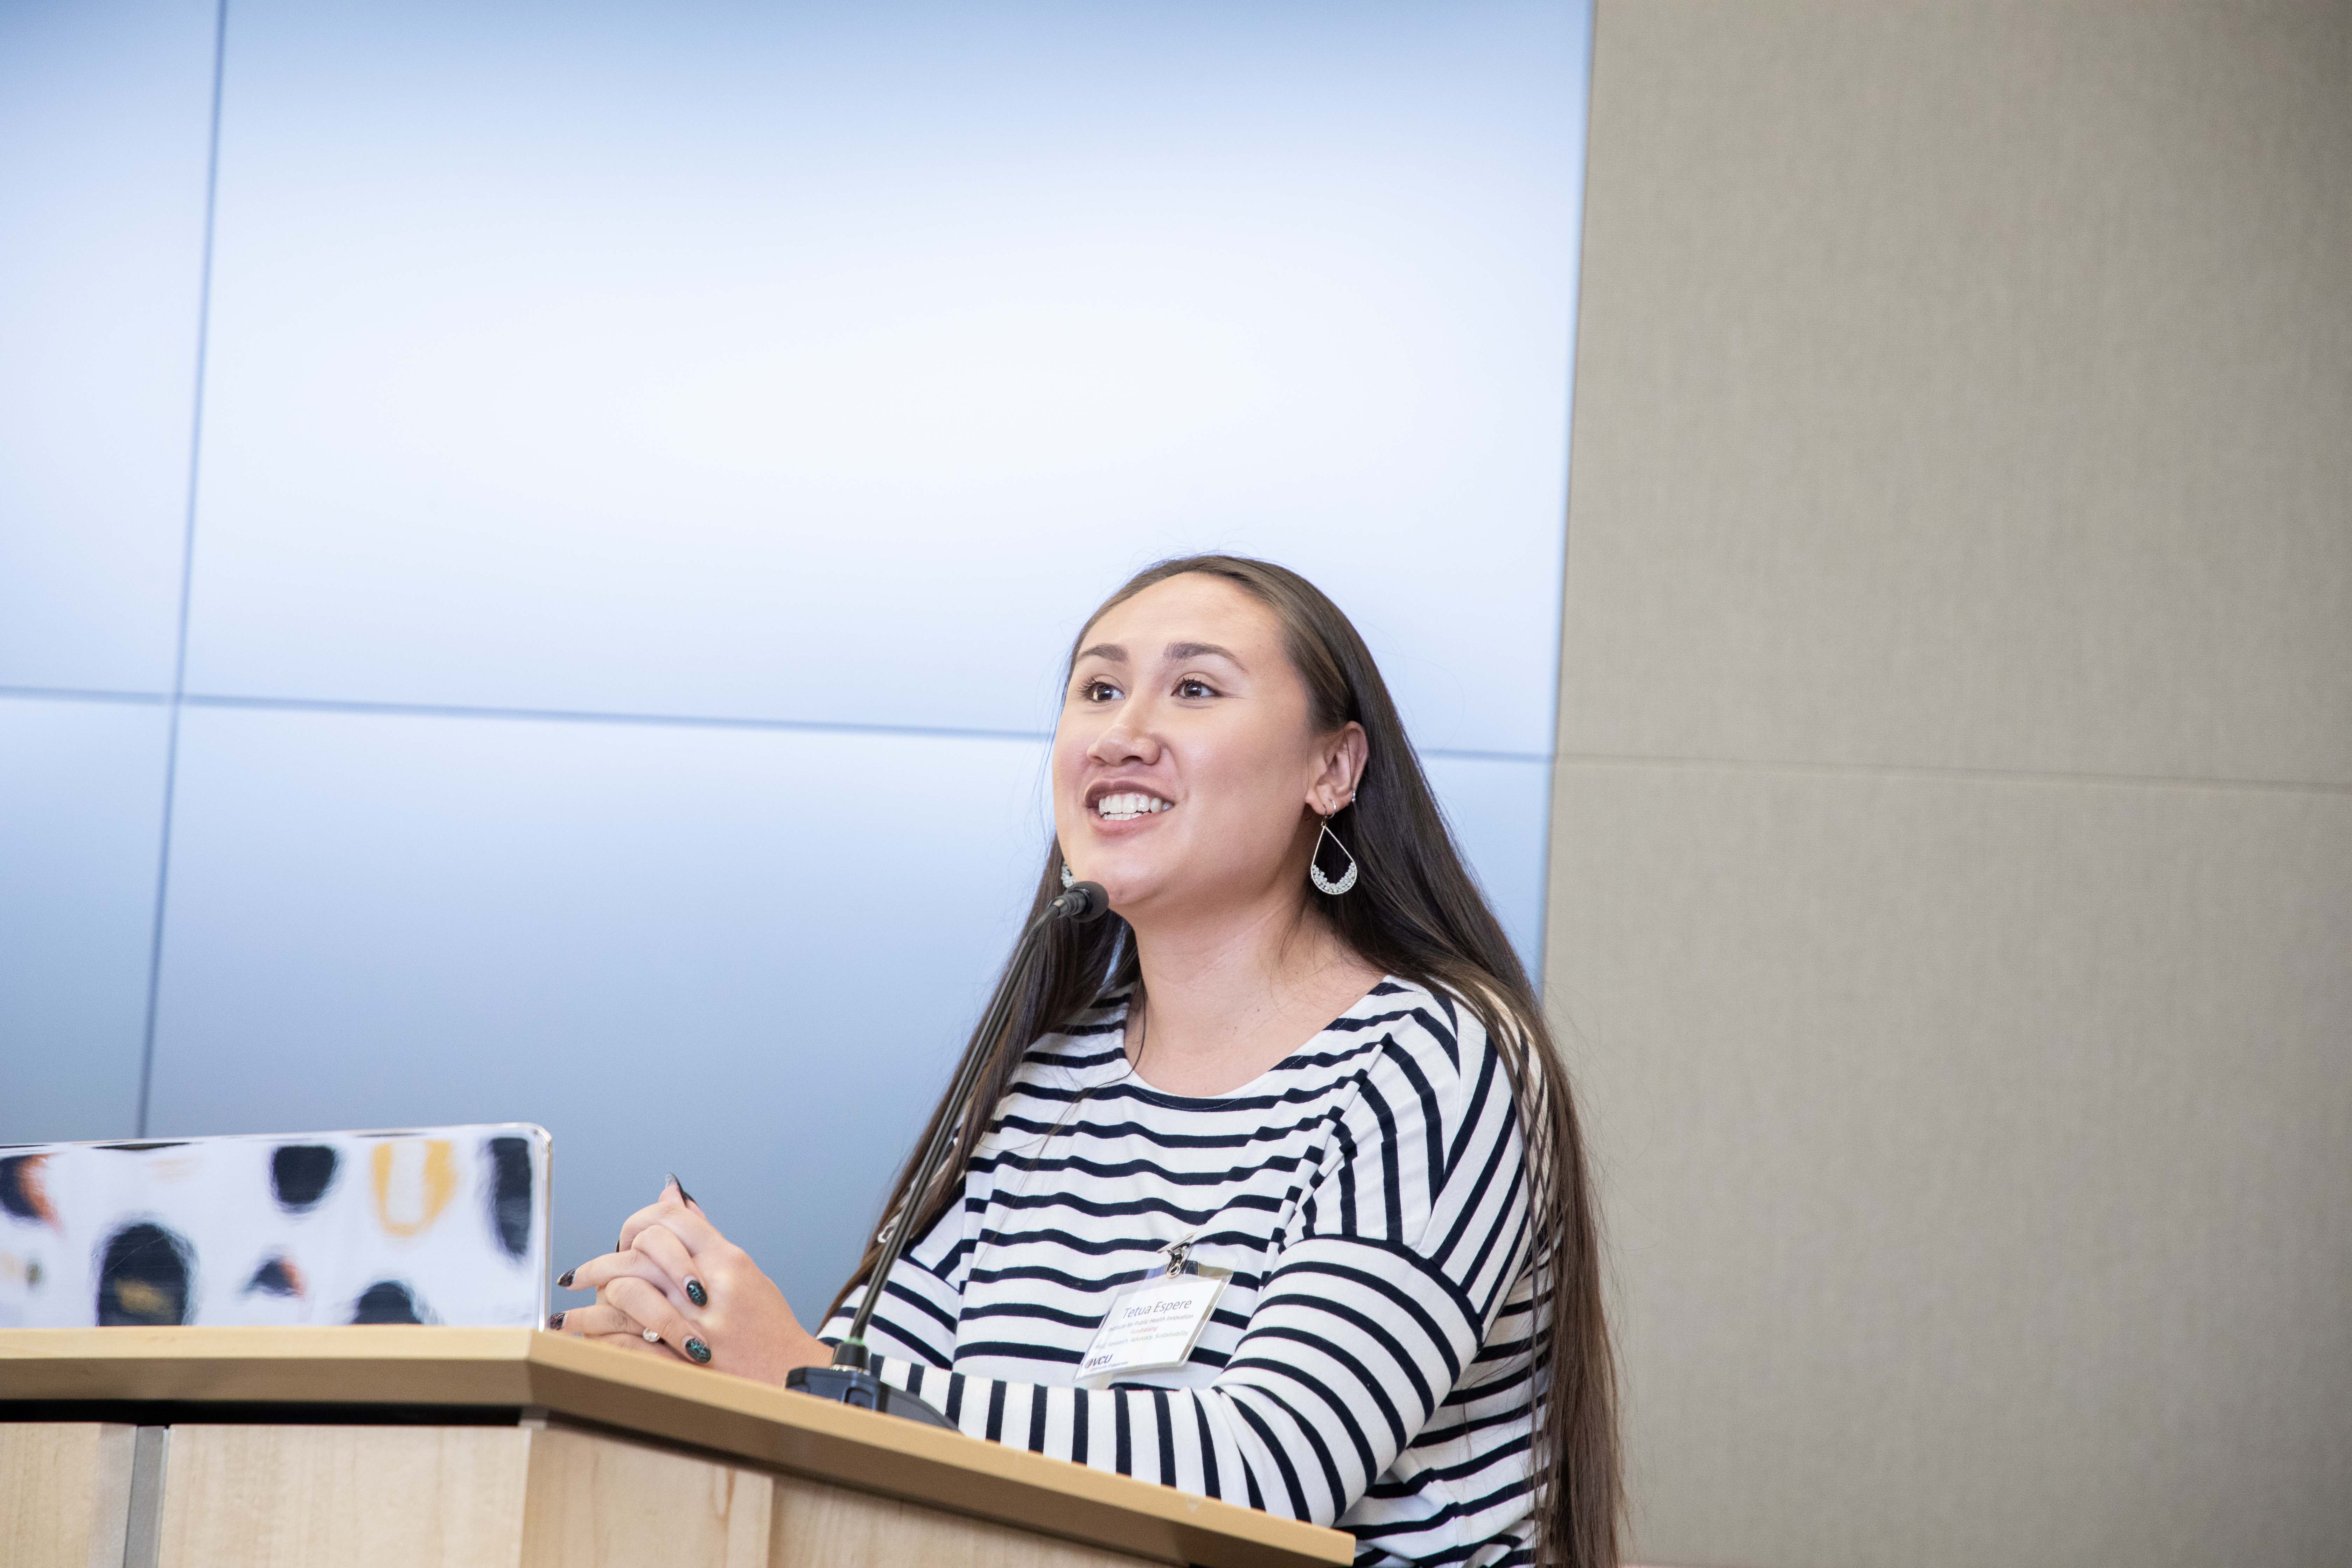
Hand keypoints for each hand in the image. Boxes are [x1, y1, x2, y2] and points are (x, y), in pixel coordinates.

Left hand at [548, 1176, 831, 1384]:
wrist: (788, 1376)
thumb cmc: (767, 1326)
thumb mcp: (745, 1273)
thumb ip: (706, 1239)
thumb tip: (676, 1200)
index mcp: (727, 1261)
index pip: (673, 1218)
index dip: (640, 1220)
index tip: (622, 1237)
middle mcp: (708, 1288)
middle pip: (643, 1250)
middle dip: (602, 1262)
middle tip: (581, 1275)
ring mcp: (693, 1325)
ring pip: (626, 1292)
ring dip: (587, 1302)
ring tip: (568, 1310)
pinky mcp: (680, 1361)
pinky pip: (624, 1342)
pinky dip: (597, 1338)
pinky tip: (580, 1339)